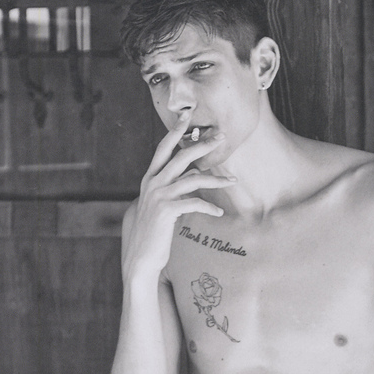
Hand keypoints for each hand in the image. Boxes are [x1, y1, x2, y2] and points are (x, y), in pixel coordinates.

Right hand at [122, 113, 235, 278]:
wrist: (141, 257)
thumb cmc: (154, 233)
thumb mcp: (160, 206)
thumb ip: (172, 190)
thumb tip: (192, 179)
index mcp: (149, 179)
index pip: (163, 148)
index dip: (175, 131)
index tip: (188, 115)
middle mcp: (152, 183)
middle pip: (181, 156)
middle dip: (203, 144)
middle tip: (221, 137)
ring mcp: (159, 196)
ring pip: (193, 178)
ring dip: (216, 179)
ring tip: (232, 181)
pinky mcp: (167, 211)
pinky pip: (195, 203)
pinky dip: (209, 206)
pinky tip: (218, 212)